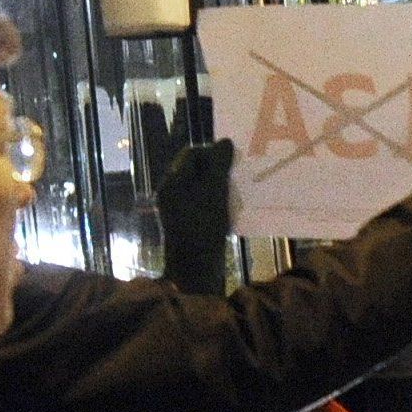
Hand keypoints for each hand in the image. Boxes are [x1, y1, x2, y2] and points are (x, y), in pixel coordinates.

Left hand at [154, 136, 233, 295]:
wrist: (195, 270)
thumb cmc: (203, 228)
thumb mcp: (213, 192)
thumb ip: (218, 165)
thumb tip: (224, 141)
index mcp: (172, 182)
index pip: (192, 154)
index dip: (213, 152)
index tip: (234, 158)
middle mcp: (172, 192)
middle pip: (196, 169)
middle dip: (218, 168)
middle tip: (239, 173)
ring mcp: (180, 209)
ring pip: (202, 186)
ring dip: (221, 185)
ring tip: (239, 190)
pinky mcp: (190, 224)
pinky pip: (205, 203)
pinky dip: (219, 201)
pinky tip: (233, 208)